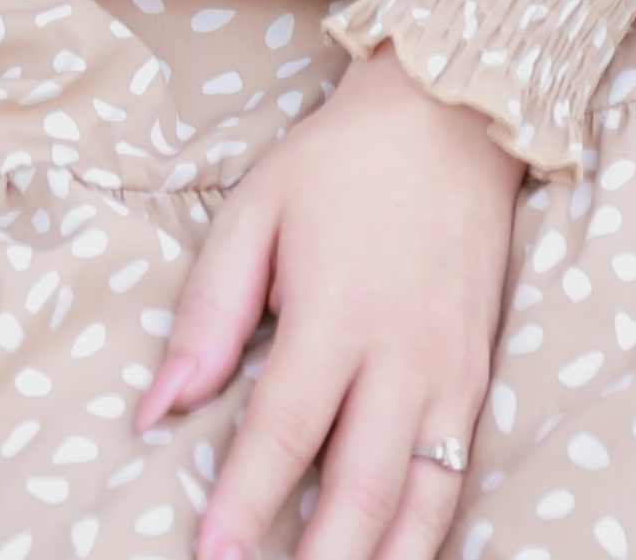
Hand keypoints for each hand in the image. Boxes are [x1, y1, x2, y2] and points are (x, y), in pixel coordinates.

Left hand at [139, 47, 519, 559]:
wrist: (450, 118)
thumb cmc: (338, 165)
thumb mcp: (256, 210)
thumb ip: (209, 312)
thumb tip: (158, 407)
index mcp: (337, 311)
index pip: (285, 430)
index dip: (244, 504)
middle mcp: (401, 356)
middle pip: (360, 487)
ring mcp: (449, 376)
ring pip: (420, 503)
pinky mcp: (478, 382)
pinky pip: (457, 481)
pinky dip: (427, 537)